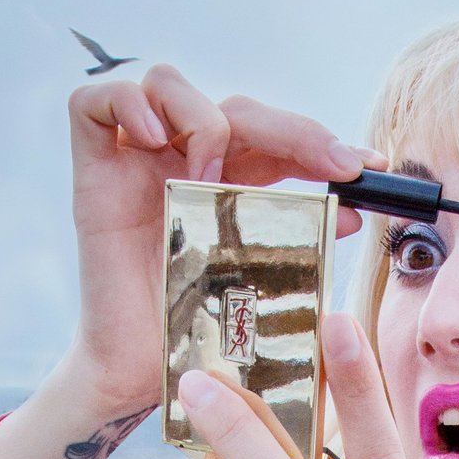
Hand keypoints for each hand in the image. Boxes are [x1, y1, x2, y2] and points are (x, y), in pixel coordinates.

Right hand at [67, 68, 381, 398]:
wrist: (141, 374)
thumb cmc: (198, 336)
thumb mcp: (262, 284)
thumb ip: (299, 243)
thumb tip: (349, 213)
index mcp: (227, 180)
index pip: (274, 137)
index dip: (319, 141)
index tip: (366, 166)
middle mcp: (182, 160)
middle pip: (234, 108)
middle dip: (290, 130)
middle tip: (330, 167)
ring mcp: (136, 161)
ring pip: (166, 84)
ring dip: (201, 117)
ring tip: (208, 174)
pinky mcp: (92, 169)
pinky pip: (94, 103)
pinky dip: (127, 104)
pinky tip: (153, 139)